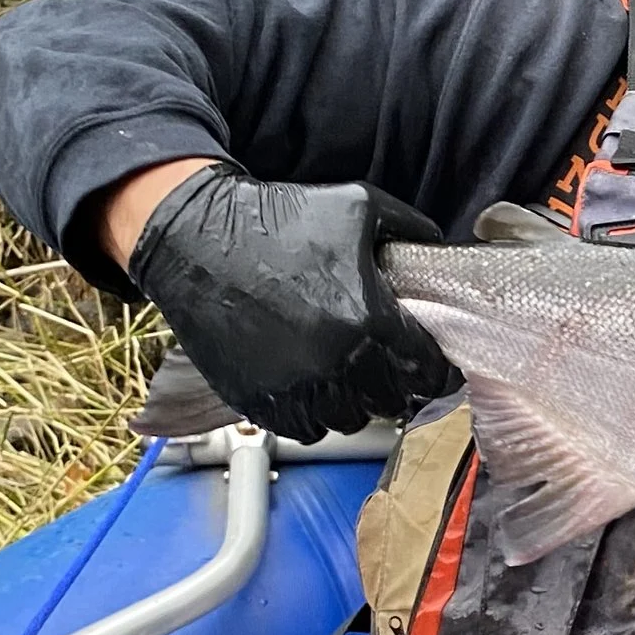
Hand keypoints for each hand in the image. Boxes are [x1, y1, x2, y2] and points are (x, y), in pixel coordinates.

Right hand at [126, 167, 455, 443]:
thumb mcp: (360, 206)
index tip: (427, 366)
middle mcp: (335, 361)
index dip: (433, 370)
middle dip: (393, 385)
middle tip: (383, 367)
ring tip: (343, 375)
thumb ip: (409, 228)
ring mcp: (295, 385)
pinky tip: (309, 385)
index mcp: (369, 319)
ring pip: (347, 421)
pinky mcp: (257, 400)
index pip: (426, 371)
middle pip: (390, 402)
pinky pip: (302, 429)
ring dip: (352, 402)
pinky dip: (311, 414)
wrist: (198, 235)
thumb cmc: (276, 217)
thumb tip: (436, 245)